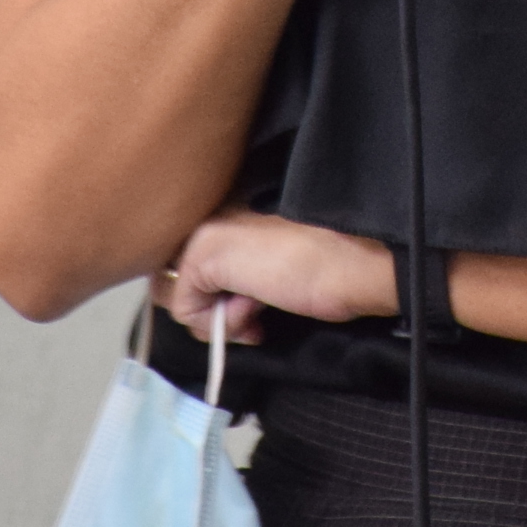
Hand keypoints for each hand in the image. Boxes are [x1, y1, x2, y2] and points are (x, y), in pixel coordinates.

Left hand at [160, 208, 398, 336]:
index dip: (215, 289)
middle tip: (254, 308)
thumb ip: (237, 265)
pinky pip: (186, 312)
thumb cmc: (334, 260)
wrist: (357, 256)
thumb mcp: (274, 259)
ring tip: (256, 310)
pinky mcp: (200, 254)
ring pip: (173, 295)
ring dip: (216, 317)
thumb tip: (211, 299)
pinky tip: (257, 311)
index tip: (257, 298)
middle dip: (209, 304)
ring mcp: (199, 226)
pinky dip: (223, 326)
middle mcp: (205, 205)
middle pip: (170, 274)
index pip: (185, 255)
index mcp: (225, 200)